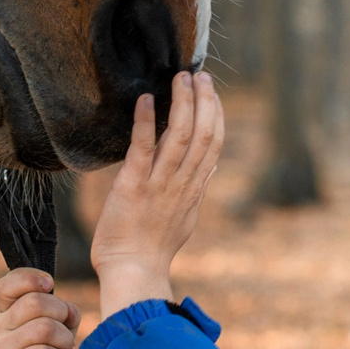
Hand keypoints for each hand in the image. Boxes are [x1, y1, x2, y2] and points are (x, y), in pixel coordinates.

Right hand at [0, 268, 80, 348]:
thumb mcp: (61, 334)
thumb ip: (61, 313)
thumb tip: (65, 306)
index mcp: (9, 314)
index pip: (8, 284)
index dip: (31, 278)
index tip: (49, 286)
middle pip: (36, 302)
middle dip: (63, 316)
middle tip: (66, 336)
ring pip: (44, 327)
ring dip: (65, 342)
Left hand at [90, 71, 223, 311]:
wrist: (133, 272)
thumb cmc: (152, 249)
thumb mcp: (185, 217)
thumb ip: (198, 188)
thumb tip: (212, 165)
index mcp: (194, 189)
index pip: (214, 145)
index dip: (216, 115)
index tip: (212, 93)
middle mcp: (181, 183)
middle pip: (203, 135)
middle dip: (204, 102)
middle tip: (200, 75)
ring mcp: (159, 184)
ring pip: (181, 136)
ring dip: (182, 103)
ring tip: (181, 78)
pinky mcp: (133, 186)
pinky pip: (143, 148)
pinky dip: (146, 122)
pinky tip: (146, 99)